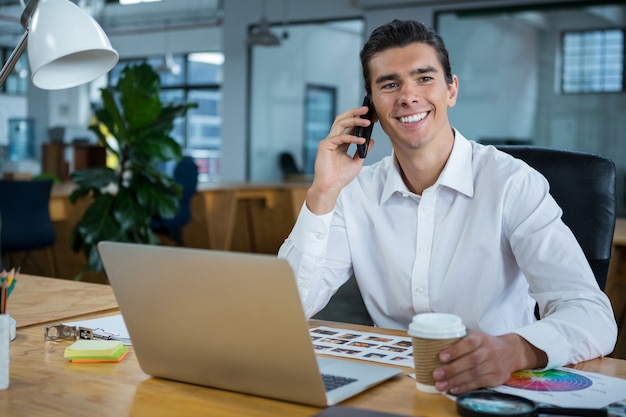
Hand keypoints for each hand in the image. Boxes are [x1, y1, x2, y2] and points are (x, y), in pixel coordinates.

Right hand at [305, 106, 373, 214]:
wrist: (330, 187)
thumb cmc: (341, 177)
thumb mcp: (357, 162)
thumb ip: (363, 150)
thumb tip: (371, 140)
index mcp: (340, 142)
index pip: (349, 126)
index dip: (359, 120)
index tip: (371, 116)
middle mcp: (333, 139)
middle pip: (343, 120)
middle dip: (355, 113)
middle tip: (367, 109)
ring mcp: (328, 141)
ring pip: (340, 124)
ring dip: (354, 120)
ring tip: (366, 121)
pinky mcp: (325, 146)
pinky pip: (340, 138)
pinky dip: (351, 138)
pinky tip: (361, 140)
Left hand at [432, 330, 547, 394]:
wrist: (511, 351)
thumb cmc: (486, 344)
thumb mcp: (476, 336)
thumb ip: (460, 341)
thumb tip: (434, 349)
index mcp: (481, 338)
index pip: (468, 343)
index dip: (455, 350)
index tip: (441, 357)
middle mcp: (489, 351)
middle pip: (470, 361)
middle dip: (452, 369)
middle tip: (436, 374)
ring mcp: (494, 365)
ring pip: (474, 374)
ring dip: (456, 381)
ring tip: (441, 385)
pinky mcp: (497, 377)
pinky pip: (480, 383)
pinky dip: (466, 387)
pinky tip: (454, 389)